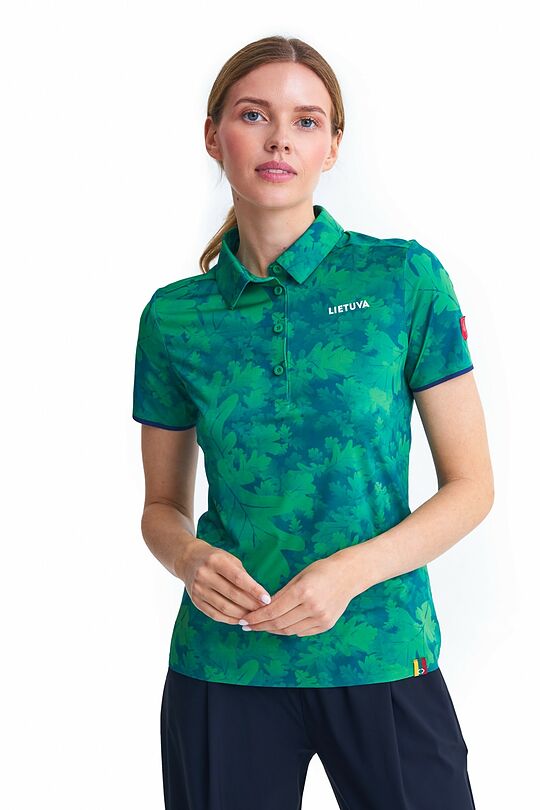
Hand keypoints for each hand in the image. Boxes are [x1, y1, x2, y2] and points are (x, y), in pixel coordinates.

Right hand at [180, 539, 271, 624]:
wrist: (188, 560)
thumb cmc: (216, 559)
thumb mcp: (229, 559)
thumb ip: (243, 575)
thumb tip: (259, 596)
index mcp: (216, 561)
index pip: (239, 578)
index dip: (254, 590)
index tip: (267, 599)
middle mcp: (205, 574)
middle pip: (232, 594)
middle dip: (251, 604)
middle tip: (264, 609)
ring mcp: (198, 589)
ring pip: (224, 607)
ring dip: (242, 614)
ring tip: (254, 616)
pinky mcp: (195, 601)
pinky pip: (215, 614)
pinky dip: (229, 619)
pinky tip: (240, 619)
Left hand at [237, 554, 361, 636]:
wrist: (349, 575)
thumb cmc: (322, 570)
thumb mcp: (299, 577)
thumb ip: (281, 594)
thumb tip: (262, 608)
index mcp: (303, 592)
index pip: (273, 611)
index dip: (256, 618)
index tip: (244, 620)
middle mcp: (312, 608)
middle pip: (279, 624)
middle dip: (261, 626)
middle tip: (248, 626)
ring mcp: (321, 618)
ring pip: (289, 631)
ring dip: (273, 630)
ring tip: (262, 626)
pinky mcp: (326, 625)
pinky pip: (302, 632)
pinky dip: (289, 630)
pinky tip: (280, 626)